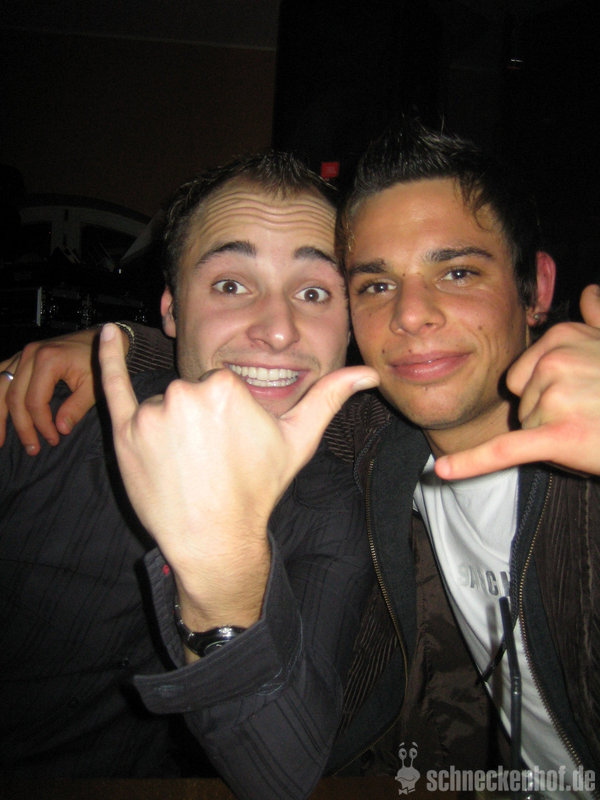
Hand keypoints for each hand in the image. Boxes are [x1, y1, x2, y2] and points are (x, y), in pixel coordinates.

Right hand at [0, 327, 127, 454]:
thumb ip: (76, 408)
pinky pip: (0, 374)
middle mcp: (29, 354)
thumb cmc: (97, 362)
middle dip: (22, 427)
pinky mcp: (20, 356)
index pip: (35, 401)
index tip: (53, 440)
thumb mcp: (93, 386)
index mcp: (48, 360)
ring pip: (0, 387)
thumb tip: (60, 429)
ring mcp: (22, 354)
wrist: (98, 340)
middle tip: (32, 449)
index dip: (41, 424)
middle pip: (14, 397)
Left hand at [99, 323, 378, 631]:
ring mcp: (152, 412)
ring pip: (164, 403)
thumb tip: (368, 374)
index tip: (231, 445)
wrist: (215, 537)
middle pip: (192, 392)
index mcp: (226, 386)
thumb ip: (329, 397)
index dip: (228, 416)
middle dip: (201, 419)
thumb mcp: (298, 441)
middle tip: (210, 458)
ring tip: (186, 464)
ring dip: (172, 425)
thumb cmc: (258, 489)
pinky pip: (113, 385)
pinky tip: (106, 333)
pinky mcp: (125, 431)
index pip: (221, 385)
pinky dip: (107, 358)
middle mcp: (186, 391)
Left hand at [435, 284, 599, 479]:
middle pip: (522, 401)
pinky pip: (505, 450)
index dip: (547, 394)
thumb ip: (599, 320)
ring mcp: (555, 398)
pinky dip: (472, 463)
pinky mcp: (556, 438)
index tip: (583, 394)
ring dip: (552, 437)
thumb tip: (590, 294)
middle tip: (591, 416)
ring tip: (591, 429)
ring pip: (525, 428)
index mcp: (563, 337)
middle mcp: (555, 361)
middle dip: (548, 416)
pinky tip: (443, 471)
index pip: (523, 374)